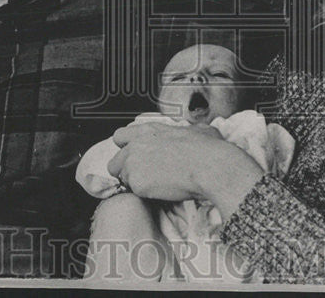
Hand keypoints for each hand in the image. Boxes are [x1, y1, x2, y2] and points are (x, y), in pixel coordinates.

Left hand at [107, 122, 263, 219]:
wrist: (210, 167)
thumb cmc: (208, 150)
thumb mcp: (199, 130)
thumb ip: (188, 131)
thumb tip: (196, 133)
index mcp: (149, 130)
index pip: (120, 137)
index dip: (126, 148)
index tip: (136, 156)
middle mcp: (136, 145)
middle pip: (115, 162)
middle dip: (126, 170)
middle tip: (144, 176)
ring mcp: (134, 164)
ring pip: (123, 178)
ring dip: (135, 183)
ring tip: (156, 185)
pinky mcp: (137, 183)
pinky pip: (133, 192)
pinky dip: (144, 194)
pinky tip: (160, 191)